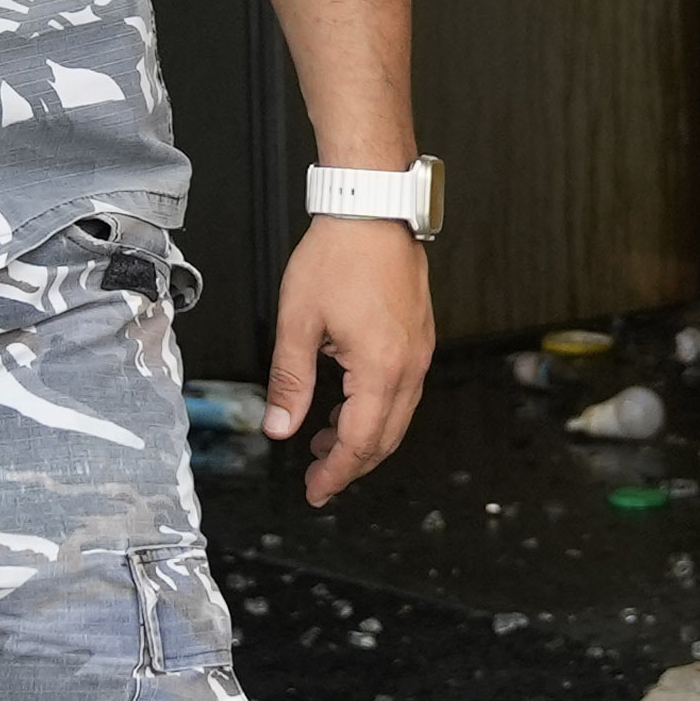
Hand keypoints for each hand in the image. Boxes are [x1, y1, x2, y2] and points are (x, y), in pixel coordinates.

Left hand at [261, 219, 430, 506]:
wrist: (372, 210)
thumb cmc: (338, 255)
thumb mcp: (298, 322)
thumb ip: (289, 382)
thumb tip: (279, 427)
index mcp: (381, 368)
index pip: (361, 442)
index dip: (336, 473)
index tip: (315, 490)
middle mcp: (410, 364)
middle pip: (386, 438)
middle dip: (351, 464)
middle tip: (319, 478)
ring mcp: (420, 351)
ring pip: (398, 417)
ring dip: (363, 437)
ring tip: (325, 442)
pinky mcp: (419, 337)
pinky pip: (402, 390)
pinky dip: (376, 410)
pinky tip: (346, 406)